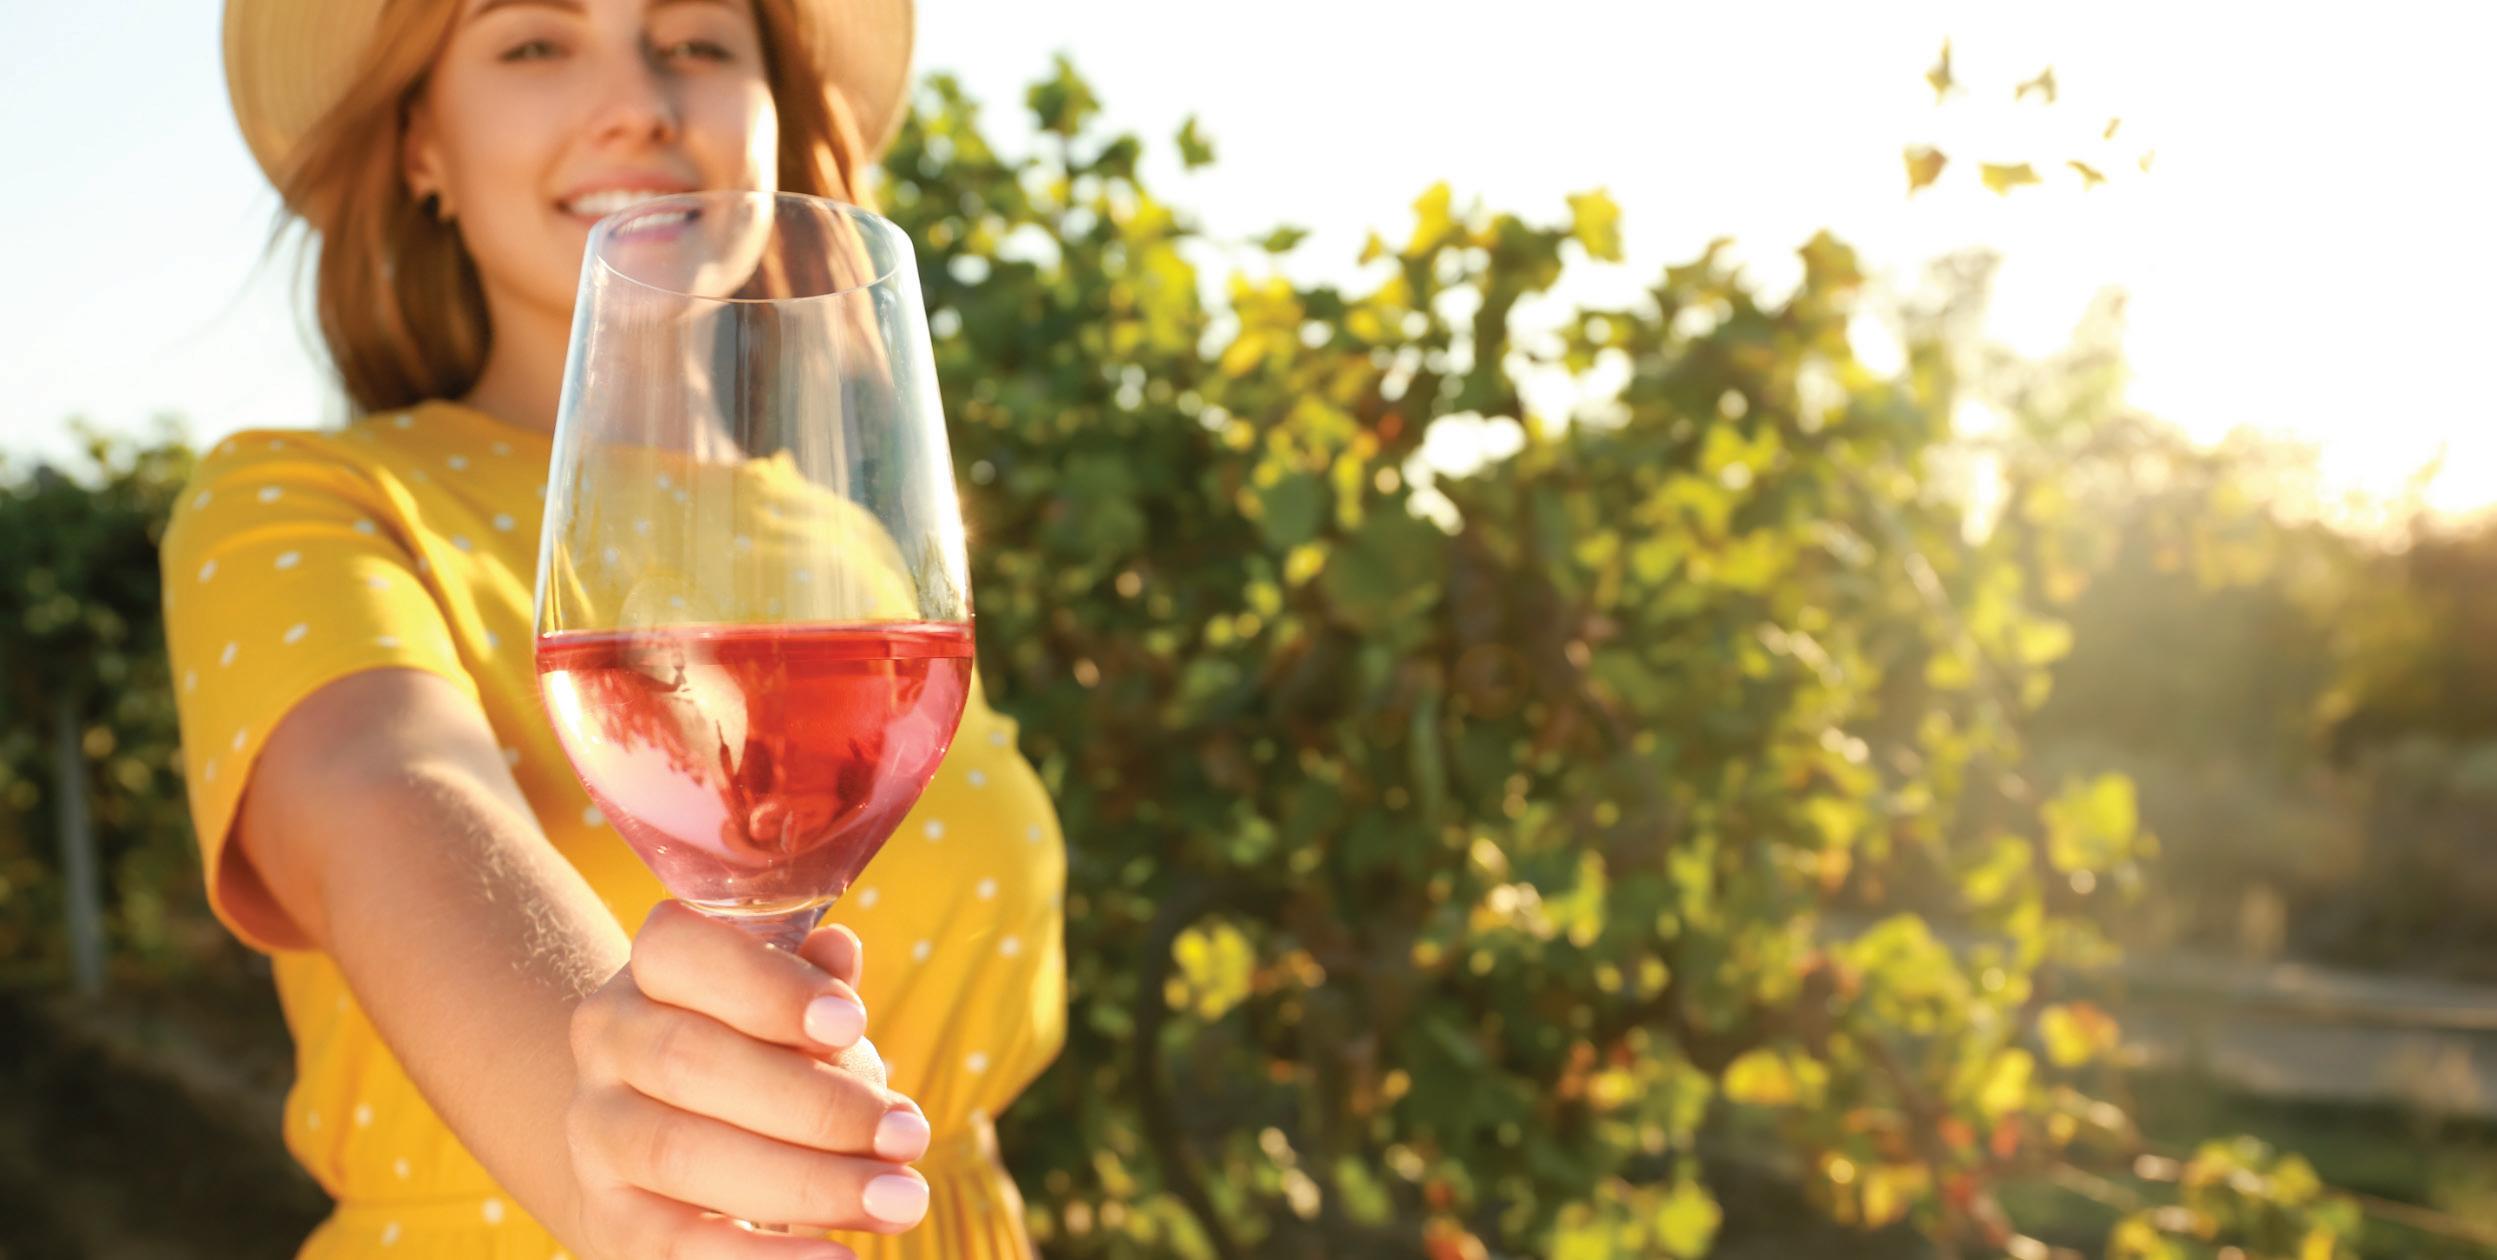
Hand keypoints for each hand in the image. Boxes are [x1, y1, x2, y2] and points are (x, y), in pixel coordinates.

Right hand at [566, 901, 931, 1258]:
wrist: (660, 1144)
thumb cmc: (753, 1055)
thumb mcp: (785, 1012)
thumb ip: (809, 985)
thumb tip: (837, 950)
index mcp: (651, 970)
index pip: (679, 950)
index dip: (767, 986)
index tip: (854, 1022)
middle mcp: (608, 1041)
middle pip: (692, 1061)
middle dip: (816, 1105)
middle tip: (910, 1137)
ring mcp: (596, 1131)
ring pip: (682, 1153)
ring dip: (807, 1182)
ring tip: (897, 1200)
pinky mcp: (608, 1216)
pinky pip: (672, 1244)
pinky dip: (760, 1259)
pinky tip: (836, 1258)